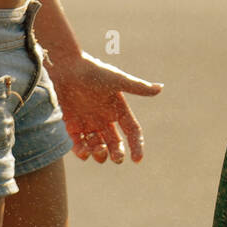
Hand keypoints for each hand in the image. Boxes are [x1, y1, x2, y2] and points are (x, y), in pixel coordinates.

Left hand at [44, 50, 162, 163]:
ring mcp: (87, 123)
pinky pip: (78, 144)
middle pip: (115, 142)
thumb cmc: (93, 71)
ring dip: (100, 154)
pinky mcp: (71, 126)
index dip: (136, 146)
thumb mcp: (117, 80)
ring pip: (97, 146)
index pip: (131, 131)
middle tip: (117, 158)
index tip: (137, 160)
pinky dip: (81, 151)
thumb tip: (160, 88)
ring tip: (99, 153)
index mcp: (118, 109)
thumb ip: (137, 87)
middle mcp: (104, 118)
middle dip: (117, 153)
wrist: (65, 66)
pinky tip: (84, 153)